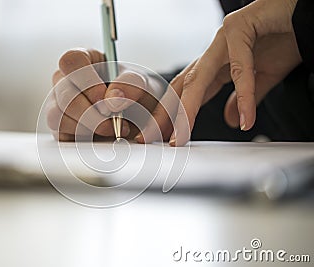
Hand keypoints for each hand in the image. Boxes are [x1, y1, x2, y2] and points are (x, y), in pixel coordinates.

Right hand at [46, 48, 164, 140]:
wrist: (139, 116)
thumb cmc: (135, 92)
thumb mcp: (141, 83)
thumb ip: (132, 85)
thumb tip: (114, 100)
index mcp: (83, 60)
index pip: (71, 61)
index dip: (88, 82)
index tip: (107, 98)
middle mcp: (65, 81)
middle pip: (66, 95)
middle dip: (92, 113)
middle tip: (116, 121)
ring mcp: (58, 104)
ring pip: (59, 117)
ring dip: (89, 128)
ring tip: (113, 129)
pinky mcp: (59, 128)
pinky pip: (62, 135)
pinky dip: (84, 139)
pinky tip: (101, 137)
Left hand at [136, 0, 301, 145]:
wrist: (307, 14)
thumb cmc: (287, 37)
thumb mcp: (263, 76)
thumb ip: (244, 98)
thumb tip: (233, 120)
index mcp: (217, 63)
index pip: (187, 93)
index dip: (174, 114)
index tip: (165, 136)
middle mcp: (214, 51)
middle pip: (182, 87)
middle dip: (166, 113)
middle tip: (154, 136)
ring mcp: (223, 38)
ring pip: (199, 78)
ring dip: (187, 109)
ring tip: (182, 135)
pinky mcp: (240, 27)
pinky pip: (240, 68)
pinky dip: (244, 96)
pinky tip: (245, 118)